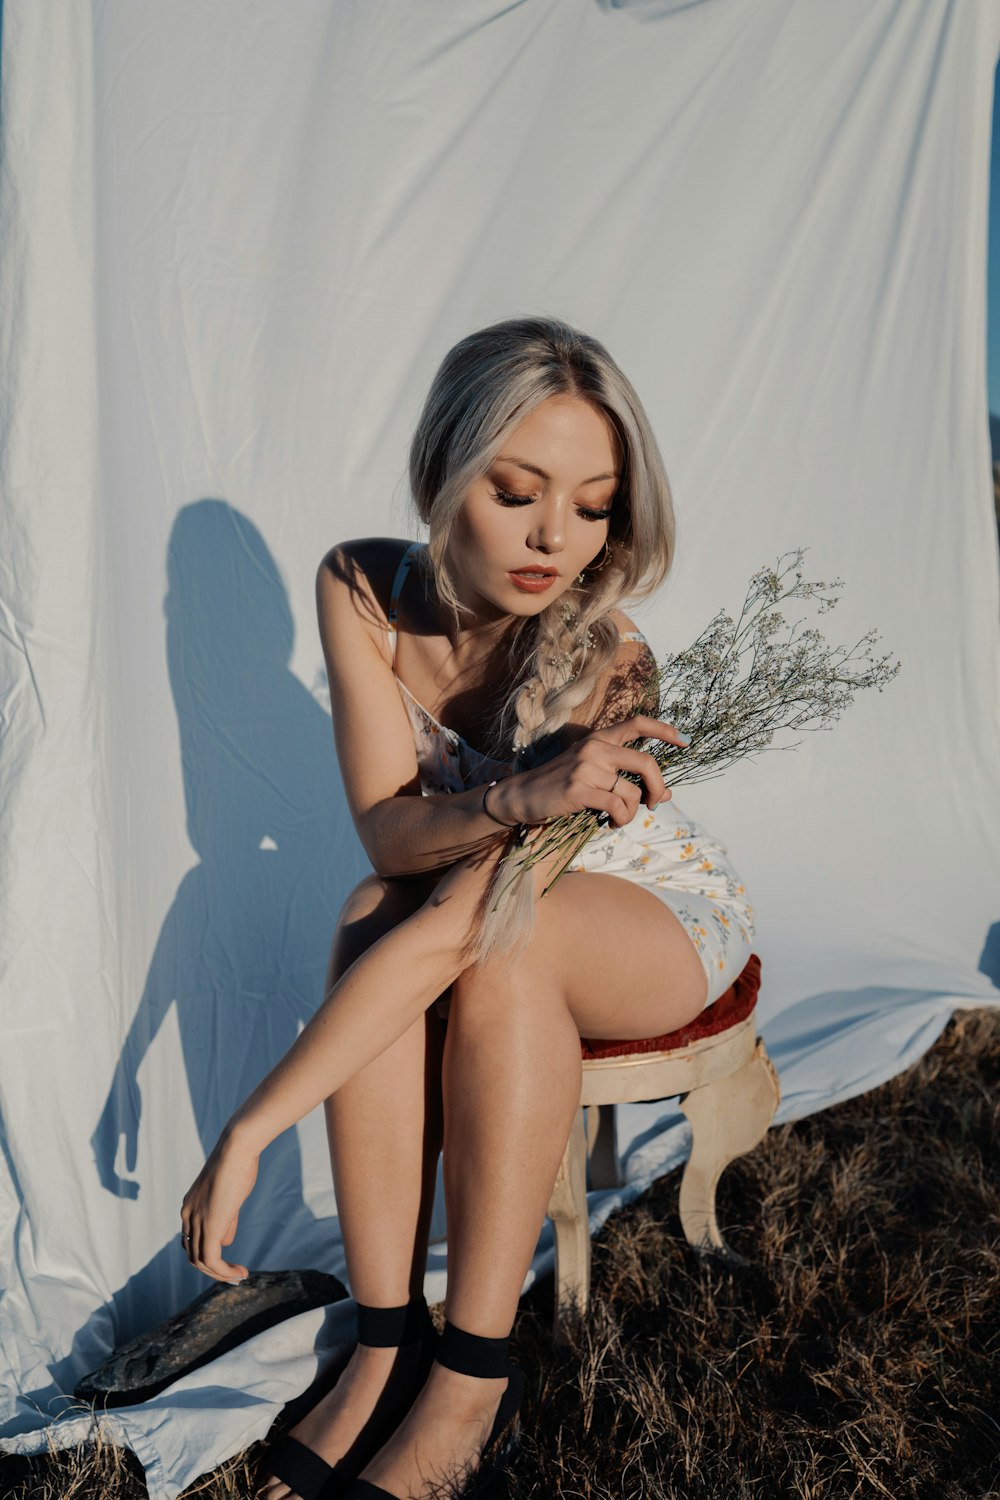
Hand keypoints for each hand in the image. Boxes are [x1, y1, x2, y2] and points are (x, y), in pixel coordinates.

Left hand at [179, 1129, 258, 1282]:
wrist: (237, 1148)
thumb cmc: (238, 1165)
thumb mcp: (230, 1196)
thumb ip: (226, 1219)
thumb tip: (226, 1242)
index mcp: (189, 1206)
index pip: (191, 1240)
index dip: (208, 1254)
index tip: (229, 1260)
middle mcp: (187, 1215)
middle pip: (193, 1254)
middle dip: (213, 1269)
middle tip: (234, 1275)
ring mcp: (196, 1221)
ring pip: (200, 1260)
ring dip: (219, 1274)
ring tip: (239, 1277)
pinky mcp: (210, 1226)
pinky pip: (212, 1259)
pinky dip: (223, 1271)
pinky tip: (239, 1272)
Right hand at [491, 715, 685, 829]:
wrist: (522, 796)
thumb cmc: (561, 786)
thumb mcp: (595, 776)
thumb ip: (628, 780)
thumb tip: (668, 794)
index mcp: (599, 739)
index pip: (636, 724)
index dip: (664, 730)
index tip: (685, 741)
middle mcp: (595, 748)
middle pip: (646, 763)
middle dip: (658, 787)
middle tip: (656, 803)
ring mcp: (587, 767)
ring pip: (632, 793)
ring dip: (630, 813)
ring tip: (617, 819)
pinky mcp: (579, 789)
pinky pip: (617, 806)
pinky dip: (620, 820)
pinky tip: (609, 823)